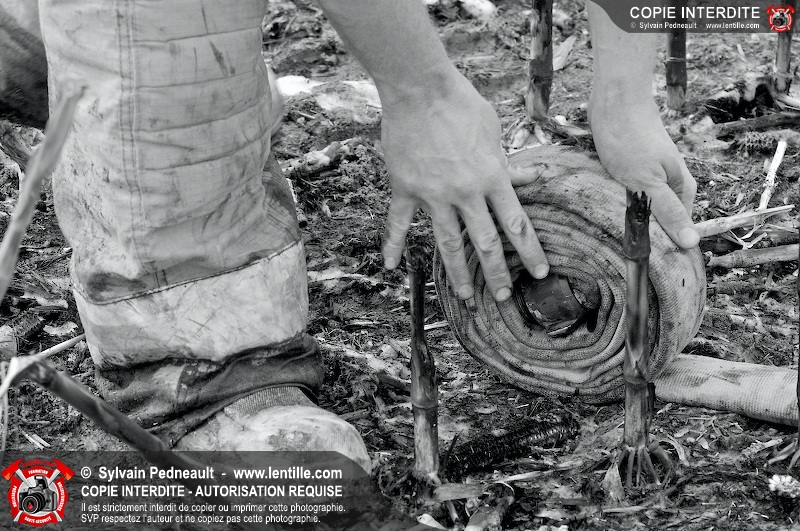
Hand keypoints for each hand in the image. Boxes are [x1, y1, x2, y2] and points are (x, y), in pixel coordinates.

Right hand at [380, 77, 548, 300]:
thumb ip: (508, 162)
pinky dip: (393, 244)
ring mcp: (433, 195)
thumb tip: (531, 177)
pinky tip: (392, 267)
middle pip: (485, 243)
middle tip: (503, 297)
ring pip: (447, 242)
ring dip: (458, 273)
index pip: (516, 224)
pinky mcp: (405, 189)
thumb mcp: (493, 130)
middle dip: (498, 274)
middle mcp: (465, 193)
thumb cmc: (460, 103)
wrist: (419, 89)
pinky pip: (398, 223)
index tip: (540, 273)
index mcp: (491, 178)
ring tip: (464, 295)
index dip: (531, 251)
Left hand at [589, 97, 698, 248]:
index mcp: (682, 188)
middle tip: (620, 242)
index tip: (642, 260)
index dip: (663, 246)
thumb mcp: (648, 182)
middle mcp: (670, 182)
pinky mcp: (632, 169)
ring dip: (627, 216)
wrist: (614, 102)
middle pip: (660, 220)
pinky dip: (616, 201)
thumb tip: (691, 243)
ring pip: (642, 207)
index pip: (679, 230)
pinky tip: (603, 206)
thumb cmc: (630, 139)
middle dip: (642, 230)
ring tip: (609, 224)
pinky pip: (627, 194)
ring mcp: (651, 175)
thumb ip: (667, 212)